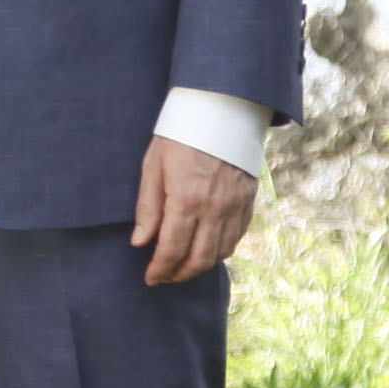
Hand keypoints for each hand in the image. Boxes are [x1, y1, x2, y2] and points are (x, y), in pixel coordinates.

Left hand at [129, 136, 254, 285]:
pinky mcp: (248, 201)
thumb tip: (140, 242)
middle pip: (199, 259)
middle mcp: (214, 208)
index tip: (150, 278)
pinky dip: (221, 250)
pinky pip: (237, 237)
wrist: (220, 109)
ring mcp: (235, 206)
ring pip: (220, 252)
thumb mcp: (153, 166)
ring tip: (183, 266)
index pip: (172, 249)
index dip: (160, 269)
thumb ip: (148, 207)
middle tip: (165, 277)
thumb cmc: (180, 135)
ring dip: (200, 266)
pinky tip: (207, 248)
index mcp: (186, 199)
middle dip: (180, 275)